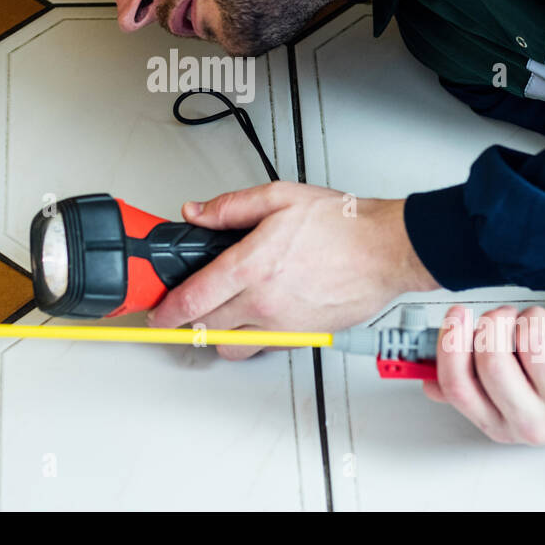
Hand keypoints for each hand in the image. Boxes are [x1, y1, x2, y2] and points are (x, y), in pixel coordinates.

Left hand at [146, 181, 436, 357]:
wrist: (386, 250)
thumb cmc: (342, 225)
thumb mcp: (279, 197)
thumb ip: (230, 207)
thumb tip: (197, 212)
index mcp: (253, 267)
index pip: (193, 300)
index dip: (167, 312)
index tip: (157, 315)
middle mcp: (264, 302)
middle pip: (205, 328)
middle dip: (187, 324)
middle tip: (181, 312)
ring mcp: (284, 324)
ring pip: (233, 346)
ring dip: (219, 335)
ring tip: (219, 315)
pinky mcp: (303, 336)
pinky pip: (265, 347)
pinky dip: (253, 337)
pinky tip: (256, 316)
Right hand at [424, 304, 544, 442]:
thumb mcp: (513, 399)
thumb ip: (470, 387)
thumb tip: (427, 380)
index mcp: (501, 424)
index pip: (458, 386)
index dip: (451, 345)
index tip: (457, 317)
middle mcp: (533, 422)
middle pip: (492, 359)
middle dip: (495, 323)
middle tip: (507, 318)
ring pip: (531, 339)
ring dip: (534, 319)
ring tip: (543, 327)